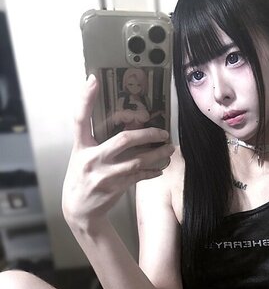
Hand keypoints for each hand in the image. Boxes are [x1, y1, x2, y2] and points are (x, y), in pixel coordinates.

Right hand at [62, 74, 173, 227]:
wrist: (79, 209)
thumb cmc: (83, 176)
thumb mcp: (83, 155)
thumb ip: (99, 140)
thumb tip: (129, 122)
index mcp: (80, 146)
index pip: (80, 118)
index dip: (85, 98)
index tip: (93, 79)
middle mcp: (91, 158)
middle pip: (124, 139)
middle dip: (148, 134)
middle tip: (163, 132)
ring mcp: (104, 174)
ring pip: (138, 160)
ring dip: (158, 154)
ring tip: (169, 149)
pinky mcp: (115, 187)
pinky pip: (139, 176)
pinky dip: (152, 171)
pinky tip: (160, 167)